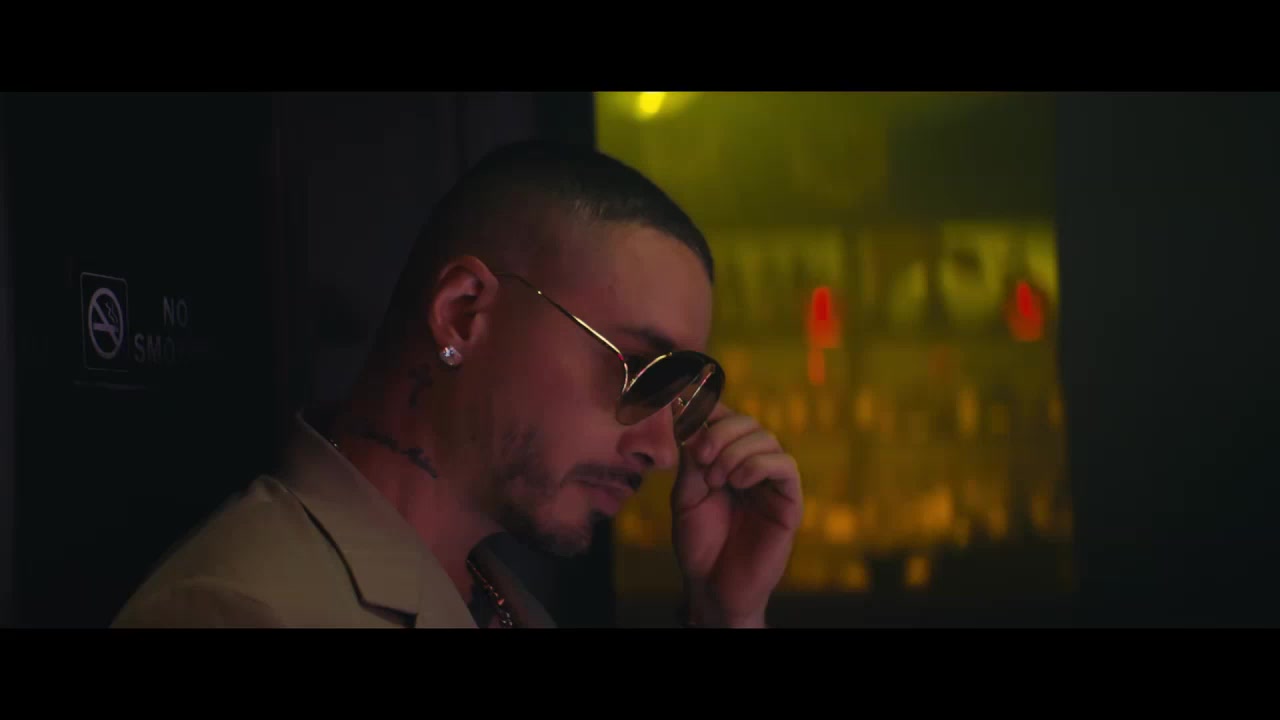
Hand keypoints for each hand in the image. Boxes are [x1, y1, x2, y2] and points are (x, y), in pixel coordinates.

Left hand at [671, 403, 802, 627]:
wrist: (712, 586)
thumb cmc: (699, 542)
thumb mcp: (686, 495)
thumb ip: (692, 459)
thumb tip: (694, 419)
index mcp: (727, 460)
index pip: (728, 419)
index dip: (711, 410)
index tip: (688, 417)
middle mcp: (752, 466)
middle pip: (749, 423)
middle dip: (722, 431)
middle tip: (701, 457)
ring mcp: (772, 483)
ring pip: (767, 439)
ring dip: (736, 451)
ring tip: (715, 479)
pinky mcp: (789, 502)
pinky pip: (785, 466)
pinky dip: (758, 464)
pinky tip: (738, 482)